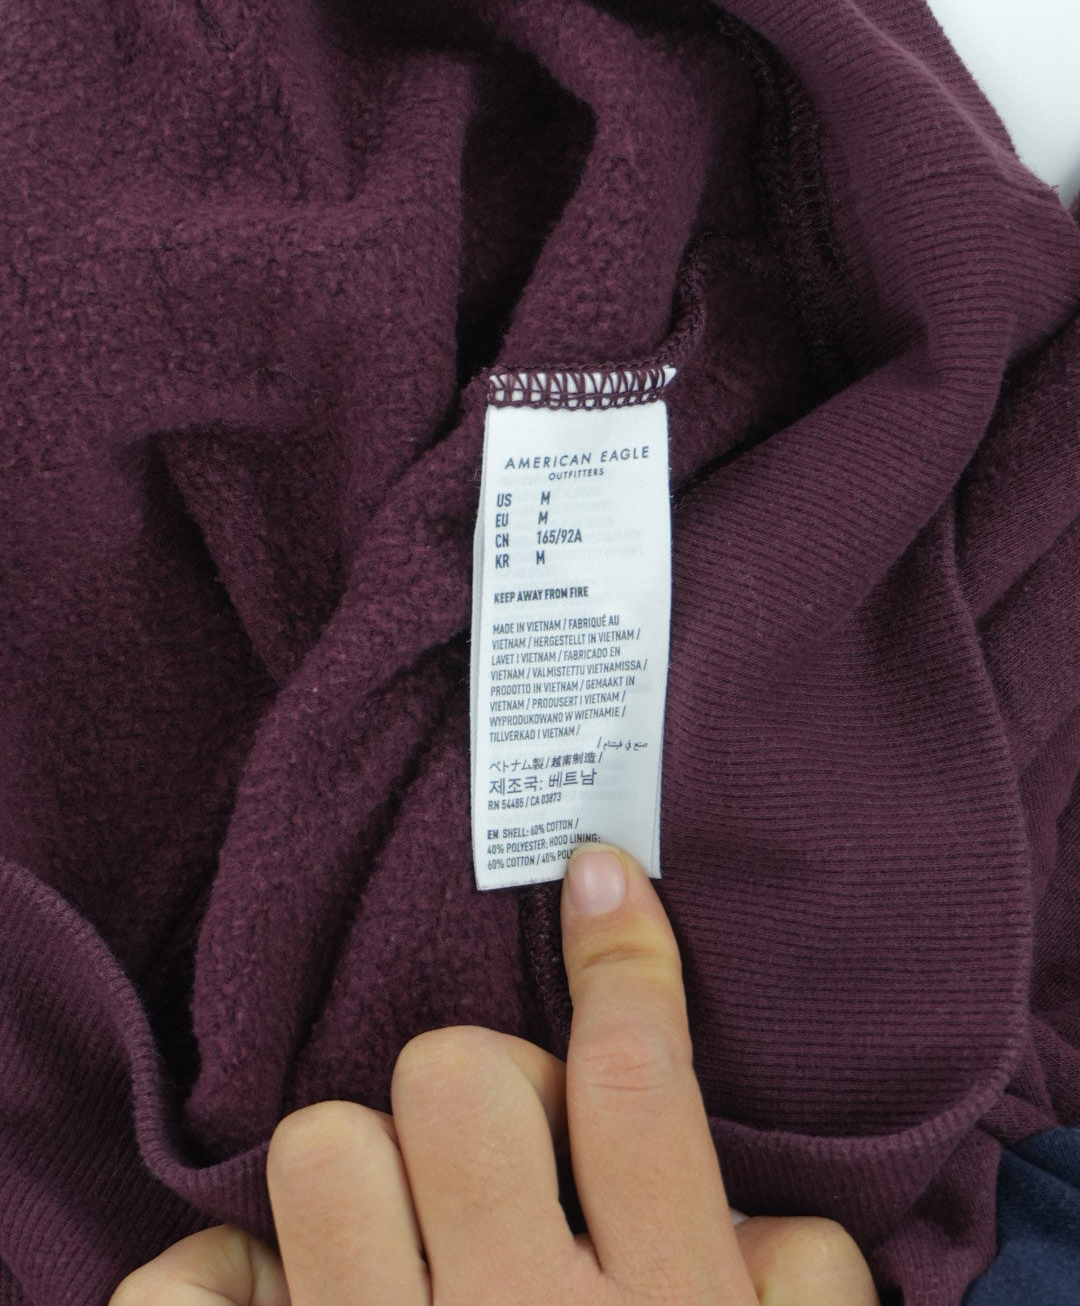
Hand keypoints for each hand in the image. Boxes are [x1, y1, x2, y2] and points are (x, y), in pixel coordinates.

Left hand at [110, 844, 879, 1303]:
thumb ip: (800, 1302)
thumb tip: (767, 1212)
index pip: (637, 1078)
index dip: (624, 955)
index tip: (604, 874)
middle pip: (456, 1076)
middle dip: (473, 1094)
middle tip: (495, 1171)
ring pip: (320, 1148)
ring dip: (349, 1184)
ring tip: (382, 1254)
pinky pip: (192, 1282)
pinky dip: (219, 1286)